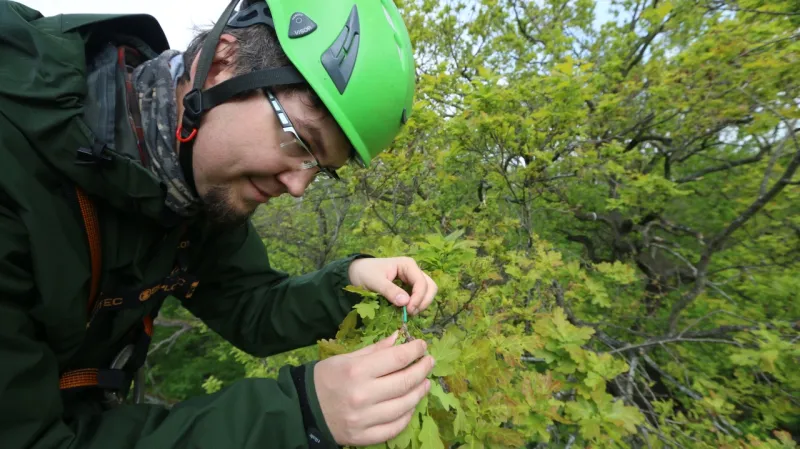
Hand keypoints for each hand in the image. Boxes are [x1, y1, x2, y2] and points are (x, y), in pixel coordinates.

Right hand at [314, 332, 433, 445]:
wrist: (305, 409)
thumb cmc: (326, 378)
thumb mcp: (346, 358)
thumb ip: (375, 349)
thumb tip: (400, 337)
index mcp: (357, 371)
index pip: (397, 358)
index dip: (414, 350)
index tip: (422, 346)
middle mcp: (363, 395)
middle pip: (405, 381)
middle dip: (422, 369)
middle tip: (429, 361)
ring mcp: (365, 418)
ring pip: (405, 405)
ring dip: (419, 392)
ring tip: (425, 382)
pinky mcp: (365, 436)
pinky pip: (395, 427)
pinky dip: (407, 415)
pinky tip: (411, 404)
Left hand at [348, 257, 436, 315]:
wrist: (357, 272)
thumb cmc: (365, 273)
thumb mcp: (375, 281)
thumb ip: (390, 291)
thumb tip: (406, 302)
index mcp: (407, 265)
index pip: (421, 282)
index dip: (419, 298)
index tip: (409, 310)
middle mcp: (413, 270)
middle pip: (430, 286)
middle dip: (423, 301)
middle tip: (410, 313)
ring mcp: (412, 279)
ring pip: (428, 292)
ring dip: (421, 304)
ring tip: (408, 313)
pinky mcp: (409, 287)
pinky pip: (420, 296)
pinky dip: (416, 304)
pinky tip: (406, 310)